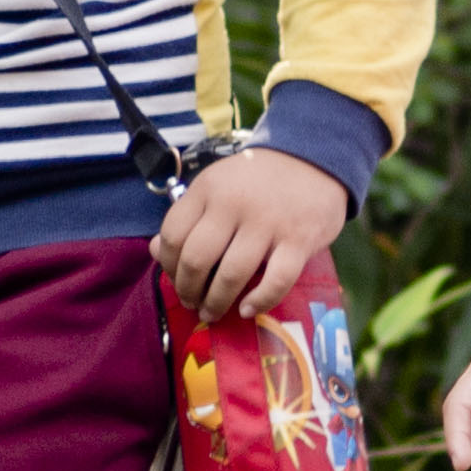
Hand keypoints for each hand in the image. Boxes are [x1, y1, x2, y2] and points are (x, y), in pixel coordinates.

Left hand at [148, 141, 351, 324]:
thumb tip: (155, 251)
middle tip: (192, 303)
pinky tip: (247, 308)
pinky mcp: (299, 240)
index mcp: (208, 189)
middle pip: (197, 259)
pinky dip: (259, 301)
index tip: (176, 279)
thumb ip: (188, 216)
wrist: (315, 158)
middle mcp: (234, 205)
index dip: (168, 265)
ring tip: (213, 312)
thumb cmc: (260, 179)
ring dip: (217, 302)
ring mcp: (268, 223)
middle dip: (189, 290)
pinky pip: (276, 281)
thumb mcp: (217, 186)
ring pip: (231, 275)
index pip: (172, 235)